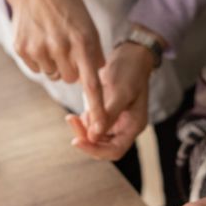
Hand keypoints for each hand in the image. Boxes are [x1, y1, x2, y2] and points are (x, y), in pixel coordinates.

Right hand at [5, 0, 105, 137]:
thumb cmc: (66, 4)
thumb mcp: (87, 23)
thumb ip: (93, 51)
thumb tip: (95, 75)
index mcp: (82, 40)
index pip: (91, 82)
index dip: (96, 106)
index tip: (99, 126)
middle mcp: (60, 47)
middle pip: (70, 78)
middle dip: (72, 67)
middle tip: (67, 45)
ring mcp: (39, 49)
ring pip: (53, 74)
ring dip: (55, 62)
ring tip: (52, 38)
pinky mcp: (22, 49)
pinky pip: (37, 67)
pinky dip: (40, 58)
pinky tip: (39, 39)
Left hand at [65, 42, 151, 160]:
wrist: (131, 54)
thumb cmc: (129, 70)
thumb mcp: (120, 91)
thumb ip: (108, 115)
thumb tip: (94, 136)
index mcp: (134, 125)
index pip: (115, 150)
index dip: (96, 150)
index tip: (77, 140)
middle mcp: (126, 127)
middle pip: (103, 146)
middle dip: (86, 139)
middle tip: (71, 122)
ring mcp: (116, 121)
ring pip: (96, 137)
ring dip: (82, 130)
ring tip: (72, 117)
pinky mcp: (107, 114)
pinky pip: (92, 126)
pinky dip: (83, 123)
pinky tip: (77, 114)